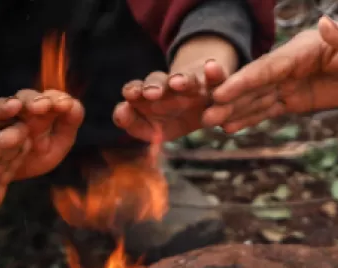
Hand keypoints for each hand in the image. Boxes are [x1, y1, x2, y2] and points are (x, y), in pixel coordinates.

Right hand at [0, 90, 83, 179]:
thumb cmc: (29, 156)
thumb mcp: (54, 145)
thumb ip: (67, 126)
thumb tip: (75, 105)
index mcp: (33, 114)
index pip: (43, 101)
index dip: (54, 100)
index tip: (65, 104)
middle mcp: (11, 115)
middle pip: (21, 101)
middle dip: (33, 101)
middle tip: (43, 105)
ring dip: (5, 107)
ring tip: (14, 107)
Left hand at [114, 35, 237, 142]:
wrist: (207, 106)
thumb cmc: (175, 119)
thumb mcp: (155, 128)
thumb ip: (134, 124)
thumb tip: (121, 112)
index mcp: (152, 94)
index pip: (138, 90)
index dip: (133, 91)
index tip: (130, 96)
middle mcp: (169, 85)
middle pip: (158, 80)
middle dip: (154, 85)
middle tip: (151, 93)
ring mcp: (194, 83)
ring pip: (185, 78)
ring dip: (180, 79)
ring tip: (178, 83)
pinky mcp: (215, 82)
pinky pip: (216, 75)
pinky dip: (214, 71)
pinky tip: (211, 68)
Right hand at [205, 15, 337, 132]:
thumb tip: (327, 24)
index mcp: (301, 50)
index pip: (269, 67)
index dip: (245, 80)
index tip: (222, 92)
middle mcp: (290, 65)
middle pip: (256, 84)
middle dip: (231, 99)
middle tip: (205, 114)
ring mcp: (291, 82)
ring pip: (258, 98)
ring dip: (235, 110)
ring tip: (210, 124)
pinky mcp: (296, 98)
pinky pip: (270, 109)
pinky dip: (250, 117)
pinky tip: (231, 127)